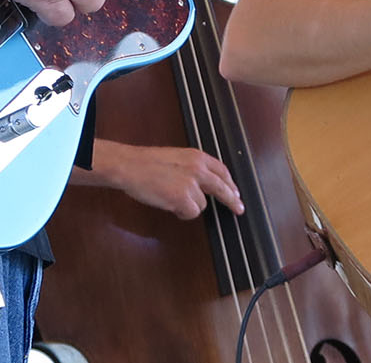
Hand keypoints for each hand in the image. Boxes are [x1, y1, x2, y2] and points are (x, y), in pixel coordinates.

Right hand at [83, 141, 242, 219]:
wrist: (131, 166)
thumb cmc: (146, 163)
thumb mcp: (176, 158)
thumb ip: (192, 168)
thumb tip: (203, 184)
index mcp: (197, 156)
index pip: (222, 170)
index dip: (230, 183)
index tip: (235, 191)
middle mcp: (198, 169)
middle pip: (223, 188)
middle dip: (232, 200)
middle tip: (239, 208)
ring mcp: (191, 184)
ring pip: (203, 204)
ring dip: (191, 205)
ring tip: (171, 198)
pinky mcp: (183, 199)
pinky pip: (191, 213)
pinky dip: (182, 213)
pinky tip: (170, 205)